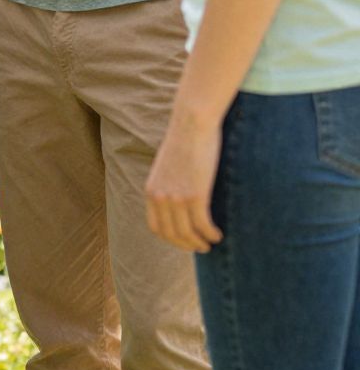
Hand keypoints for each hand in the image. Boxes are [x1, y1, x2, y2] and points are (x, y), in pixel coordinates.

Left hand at [145, 116, 222, 252]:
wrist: (192, 122)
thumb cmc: (185, 139)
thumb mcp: (169, 165)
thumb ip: (170, 183)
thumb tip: (180, 198)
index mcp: (151, 190)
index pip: (156, 227)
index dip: (171, 239)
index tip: (184, 241)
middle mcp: (160, 197)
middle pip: (172, 234)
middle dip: (187, 245)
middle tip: (201, 248)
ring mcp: (176, 197)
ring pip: (187, 233)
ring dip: (200, 243)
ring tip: (211, 243)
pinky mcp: (195, 194)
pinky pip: (202, 224)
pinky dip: (210, 234)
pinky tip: (218, 235)